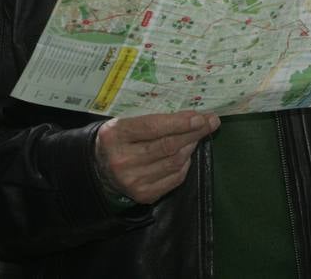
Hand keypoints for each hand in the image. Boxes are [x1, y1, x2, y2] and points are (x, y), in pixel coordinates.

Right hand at [94, 111, 219, 204]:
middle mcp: (122, 160)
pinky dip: (185, 164)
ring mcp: (133, 180)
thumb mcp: (126, 122)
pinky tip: (186, 154)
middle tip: (210, 122)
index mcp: (115, 135)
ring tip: (197, 135)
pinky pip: (174, 178)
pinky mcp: (143, 195)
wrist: (100, 170)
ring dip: (190, 146)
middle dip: (193, 133)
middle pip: (167, 146)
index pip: (153, 127)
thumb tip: (191, 116)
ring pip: (174, 162)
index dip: (179, 123)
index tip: (200, 117)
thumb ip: (153, 119)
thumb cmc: (119, 139)